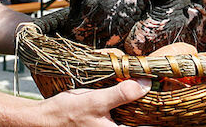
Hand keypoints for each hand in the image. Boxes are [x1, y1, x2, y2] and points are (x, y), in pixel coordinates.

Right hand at [35, 79, 150, 125]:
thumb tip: (145, 84)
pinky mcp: (103, 123)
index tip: (163, 94)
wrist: (43, 119)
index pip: (146, 126)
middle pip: (139, 120)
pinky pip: (119, 114)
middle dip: (145, 104)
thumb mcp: (97, 101)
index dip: (157, 114)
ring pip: (129, 116)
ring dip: (134, 103)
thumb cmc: (67, 114)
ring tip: (139, 86)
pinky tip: (122, 90)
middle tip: (151, 86)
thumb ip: (122, 93)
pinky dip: (123, 103)